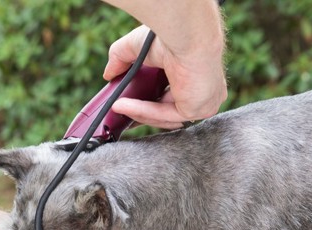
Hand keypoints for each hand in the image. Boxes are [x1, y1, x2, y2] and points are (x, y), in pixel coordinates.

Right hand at [103, 24, 226, 128]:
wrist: (186, 34)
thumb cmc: (171, 33)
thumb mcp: (138, 47)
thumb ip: (122, 59)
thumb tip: (108, 74)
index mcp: (197, 76)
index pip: (173, 97)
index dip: (150, 104)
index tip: (130, 106)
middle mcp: (203, 91)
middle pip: (168, 110)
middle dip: (143, 114)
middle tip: (122, 111)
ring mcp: (203, 102)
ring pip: (164, 115)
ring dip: (138, 113)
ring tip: (116, 106)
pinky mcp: (197, 109)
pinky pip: (163, 114)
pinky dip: (141, 111)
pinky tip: (121, 105)